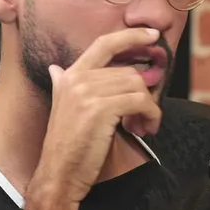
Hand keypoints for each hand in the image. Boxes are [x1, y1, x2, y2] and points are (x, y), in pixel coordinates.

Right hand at [31, 27, 162, 204]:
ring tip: (145, 125)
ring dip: (150, 108)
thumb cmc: (67, 146)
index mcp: (70, 75)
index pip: (104, 43)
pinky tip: (147, 129)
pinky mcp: (101, 109)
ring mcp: (87, 92)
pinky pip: (140, 102)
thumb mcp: (62, 108)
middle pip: (129, 71)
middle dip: (145, 93)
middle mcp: (77, 79)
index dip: (131, 36)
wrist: (59, 174)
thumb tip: (56, 68)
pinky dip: (151, 115)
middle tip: (148, 115)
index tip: (152, 35)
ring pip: (137, 86)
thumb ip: (63, 84)